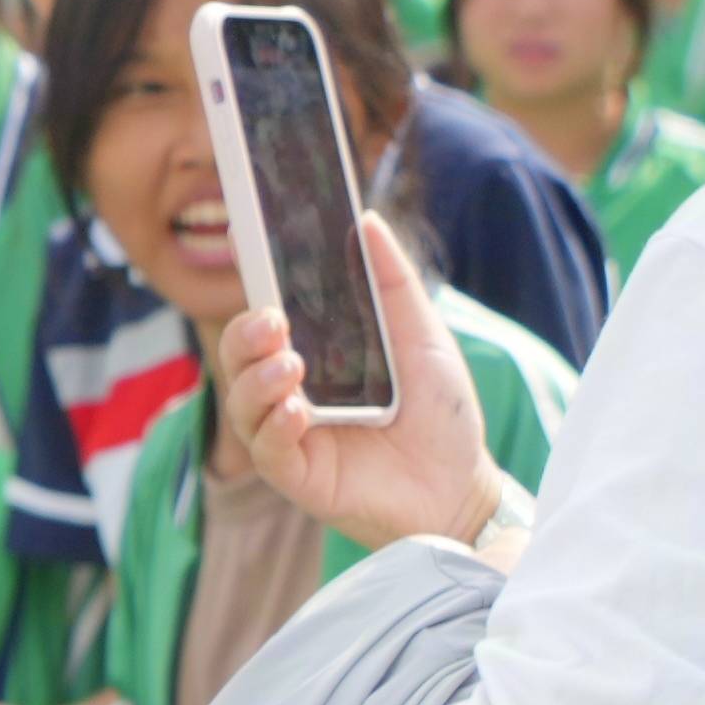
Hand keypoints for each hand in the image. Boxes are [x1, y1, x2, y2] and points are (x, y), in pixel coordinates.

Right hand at [219, 216, 508, 562]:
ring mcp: (291, 436)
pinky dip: (275, 426)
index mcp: (316, 356)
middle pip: (239, 359)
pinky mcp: (299, 477)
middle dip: (245, 336)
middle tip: (274, 323)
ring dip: (256, 380)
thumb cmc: (442, 413)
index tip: (252, 259)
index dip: (254, 293)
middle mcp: (292, 394)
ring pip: (242, 404)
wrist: (465, 484)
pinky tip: (299, 413)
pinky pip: (267, 451)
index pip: (267, 320)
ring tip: (291, 367)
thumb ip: (392, 282)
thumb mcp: (423, 336)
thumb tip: (366, 221)